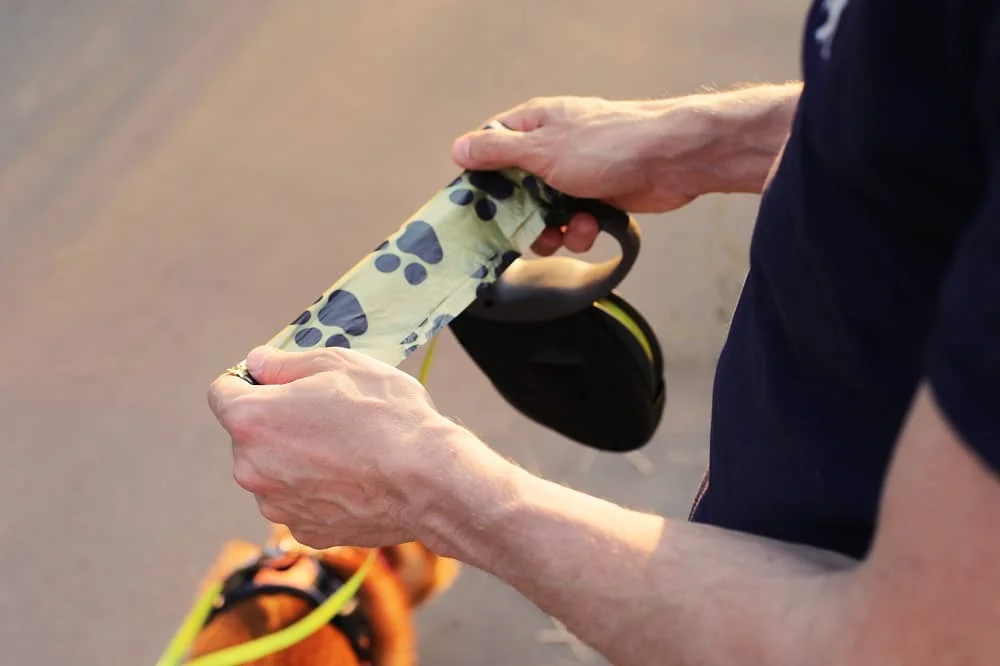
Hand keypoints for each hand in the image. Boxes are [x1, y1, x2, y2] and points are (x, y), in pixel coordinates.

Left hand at [206, 345, 500, 549]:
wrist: (428, 480)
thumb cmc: (386, 415)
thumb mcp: (339, 364)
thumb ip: (285, 363)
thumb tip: (257, 363)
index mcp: (250, 420)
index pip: (222, 392)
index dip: (249, 382)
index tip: (279, 382)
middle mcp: (250, 468)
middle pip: (249, 436)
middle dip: (277, 423)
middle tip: (328, 414)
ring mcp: (277, 506)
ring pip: (274, 472)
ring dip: (297, 460)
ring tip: (348, 449)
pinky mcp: (306, 532)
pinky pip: (300, 503)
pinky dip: (318, 491)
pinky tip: (355, 478)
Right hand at [451, 96, 698, 254]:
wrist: (671, 160)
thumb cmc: (608, 145)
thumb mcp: (542, 149)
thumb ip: (498, 151)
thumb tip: (458, 148)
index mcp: (534, 126)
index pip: (490, 148)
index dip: (481, 177)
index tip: (478, 204)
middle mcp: (551, 148)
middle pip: (515, 190)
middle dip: (520, 217)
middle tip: (526, 229)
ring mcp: (575, 175)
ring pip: (544, 214)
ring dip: (553, 231)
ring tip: (569, 229)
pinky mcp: (597, 198)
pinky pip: (573, 223)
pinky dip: (579, 231)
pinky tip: (591, 226)